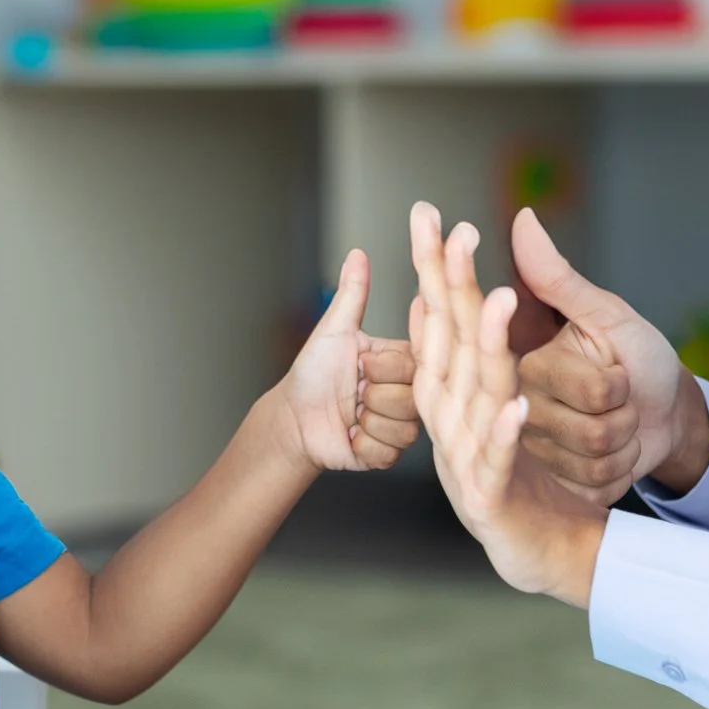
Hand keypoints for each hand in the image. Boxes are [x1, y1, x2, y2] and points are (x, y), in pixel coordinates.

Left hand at [273, 249, 420, 471]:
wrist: (293, 417)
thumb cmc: (312, 372)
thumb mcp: (333, 331)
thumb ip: (352, 295)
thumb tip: (358, 254)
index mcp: (401, 361)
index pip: (415, 365)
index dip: (384, 368)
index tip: (361, 365)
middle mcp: (409, 393)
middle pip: (412, 400)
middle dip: (372, 397)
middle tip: (353, 391)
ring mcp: (401, 425)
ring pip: (404, 430)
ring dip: (366, 422)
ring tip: (351, 413)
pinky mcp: (389, 453)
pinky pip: (388, 453)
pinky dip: (362, 445)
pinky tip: (350, 435)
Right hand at [408, 203, 607, 606]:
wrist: (554, 557)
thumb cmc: (533, 480)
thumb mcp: (514, 405)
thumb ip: (487, 348)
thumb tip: (465, 292)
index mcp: (456, 397)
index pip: (442, 322)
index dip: (437, 270)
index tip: (434, 218)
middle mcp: (453, 423)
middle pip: (450, 347)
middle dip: (450, 288)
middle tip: (455, 234)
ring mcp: (468, 462)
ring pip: (477, 398)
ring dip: (488, 348)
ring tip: (503, 300)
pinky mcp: (491, 503)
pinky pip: (499, 464)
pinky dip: (505, 435)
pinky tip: (516, 404)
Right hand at [508, 208, 708, 502]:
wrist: (665, 415)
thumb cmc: (637, 358)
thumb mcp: (606, 315)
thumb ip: (558, 277)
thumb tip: (523, 219)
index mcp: (522, 363)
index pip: (579, 385)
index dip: (608, 383)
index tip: (611, 374)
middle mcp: (515, 408)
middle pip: (588, 428)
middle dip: (624, 411)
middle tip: (622, 396)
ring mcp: (534, 452)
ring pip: (594, 458)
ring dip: (626, 441)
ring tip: (620, 423)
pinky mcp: (556, 484)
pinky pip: (597, 485)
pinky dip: (623, 469)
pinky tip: (618, 453)